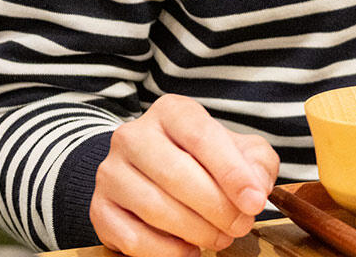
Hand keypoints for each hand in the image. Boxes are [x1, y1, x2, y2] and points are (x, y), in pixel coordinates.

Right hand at [90, 94, 280, 256]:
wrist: (150, 171)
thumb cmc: (204, 160)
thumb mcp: (239, 150)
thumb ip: (256, 164)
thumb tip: (255, 191)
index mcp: (171, 112)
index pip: (202, 137)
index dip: (231, 173)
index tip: (254, 202)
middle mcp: (134, 136)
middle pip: (176, 174)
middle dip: (217, 208)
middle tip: (240, 225)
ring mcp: (111, 172)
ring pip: (155, 207)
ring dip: (196, 231)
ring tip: (219, 238)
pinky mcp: (100, 208)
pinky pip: (133, 238)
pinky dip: (167, 251)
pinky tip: (190, 249)